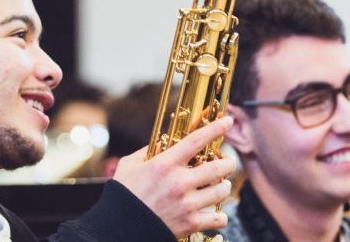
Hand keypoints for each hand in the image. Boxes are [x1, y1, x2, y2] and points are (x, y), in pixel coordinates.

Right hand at [113, 116, 235, 238]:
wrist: (120, 228)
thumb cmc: (124, 195)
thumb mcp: (130, 165)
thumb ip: (147, 151)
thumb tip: (163, 142)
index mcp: (165, 164)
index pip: (196, 140)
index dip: (215, 128)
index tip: (228, 121)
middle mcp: (179, 182)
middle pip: (218, 167)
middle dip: (229, 162)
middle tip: (228, 162)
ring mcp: (187, 204)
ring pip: (222, 191)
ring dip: (224, 186)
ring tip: (221, 185)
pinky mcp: (190, 223)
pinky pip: (218, 218)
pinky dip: (220, 216)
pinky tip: (215, 214)